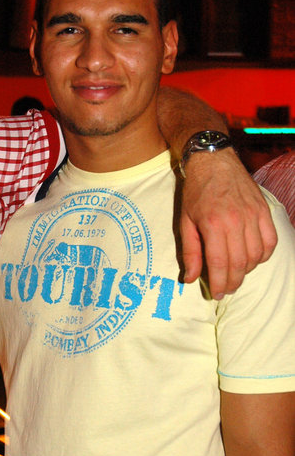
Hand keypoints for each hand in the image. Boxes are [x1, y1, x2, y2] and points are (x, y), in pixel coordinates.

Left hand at [181, 148, 276, 298]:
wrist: (213, 161)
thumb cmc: (196, 192)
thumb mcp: (185, 221)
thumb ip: (189, 252)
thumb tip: (190, 279)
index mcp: (213, 224)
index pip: (220, 264)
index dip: (220, 283)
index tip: (217, 294)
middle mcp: (236, 220)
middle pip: (240, 263)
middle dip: (233, 282)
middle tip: (226, 290)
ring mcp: (253, 215)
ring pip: (256, 255)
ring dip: (247, 270)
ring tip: (235, 274)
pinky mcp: (264, 210)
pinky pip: (270, 241)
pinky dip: (263, 255)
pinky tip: (252, 258)